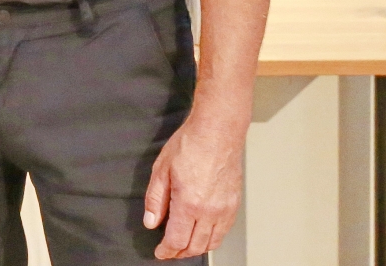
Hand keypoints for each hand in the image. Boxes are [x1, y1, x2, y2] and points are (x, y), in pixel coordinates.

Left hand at [142, 114, 244, 258]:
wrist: (217, 132)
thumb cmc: (190, 145)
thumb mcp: (161, 170)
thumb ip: (155, 200)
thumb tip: (151, 222)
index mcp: (189, 204)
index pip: (177, 239)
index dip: (167, 250)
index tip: (160, 253)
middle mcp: (210, 211)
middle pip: (196, 245)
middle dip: (180, 252)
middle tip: (170, 252)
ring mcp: (225, 209)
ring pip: (212, 242)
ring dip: (197, 248)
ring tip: (184, 247)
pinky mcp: (234, 204)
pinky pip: (224, 231)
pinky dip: (212, 239)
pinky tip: (203, 234)